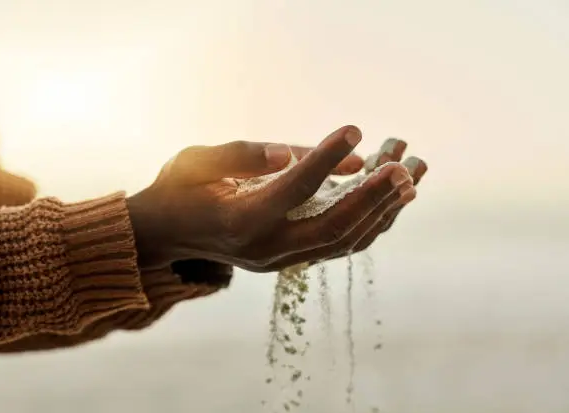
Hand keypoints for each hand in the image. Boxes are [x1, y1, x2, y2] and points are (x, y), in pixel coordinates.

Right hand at [127, 125, 414, 271]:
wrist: (166, 235)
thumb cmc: (178, 189)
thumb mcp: (198, 161)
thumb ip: (244, 155)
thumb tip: (292, 154)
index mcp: (240, 221)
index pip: (294, 188)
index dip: (326, 157)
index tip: (355, 129)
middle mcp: (265, 249)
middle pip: (333, 227)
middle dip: (373, 196)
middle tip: (404, 166)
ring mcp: (279, 260)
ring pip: (342, 242)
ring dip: (380, 211)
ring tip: (411, 179)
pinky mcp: (288, 260)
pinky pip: (337, 245)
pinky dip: (367, 224)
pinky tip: (388, 200)